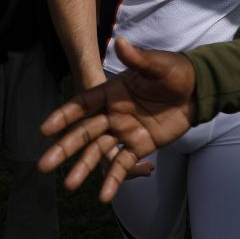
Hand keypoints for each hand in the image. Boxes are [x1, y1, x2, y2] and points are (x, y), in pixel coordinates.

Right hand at [37, 38, 196, 201]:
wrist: (197, 90)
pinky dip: (114, 179)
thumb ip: (138, 59)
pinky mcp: (138, 146)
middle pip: (83, 133)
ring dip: (84, 168)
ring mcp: (124, 131)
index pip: (82, 105)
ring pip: (98, 152)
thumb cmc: (174, 72)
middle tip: (43, 165)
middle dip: (63, 149)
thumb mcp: (157, 65)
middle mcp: (112, 114)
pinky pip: (123, 164)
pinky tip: (103, 196)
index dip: (63, 116)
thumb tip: (120, 41)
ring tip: (69, 186)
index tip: (45, 130)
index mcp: (111, 92)